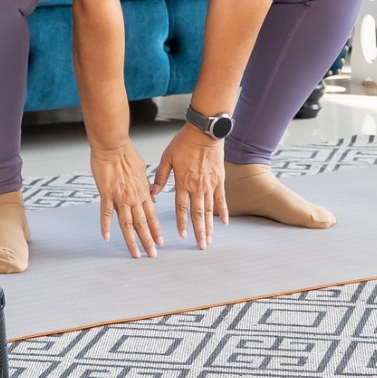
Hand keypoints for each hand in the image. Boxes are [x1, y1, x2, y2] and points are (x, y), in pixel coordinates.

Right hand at [90, 141, 161, 258]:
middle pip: (142, 224)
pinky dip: (106, 226)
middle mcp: (134, 197)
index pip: (151, 216)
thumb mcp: (143, 170)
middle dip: (148, 241)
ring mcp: (120, 197)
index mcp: (143, 191)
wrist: (113, 145)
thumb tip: (152, 198)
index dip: (156, 230)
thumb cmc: (127, 154)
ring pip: (127, 223)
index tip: (160, 243)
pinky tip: (106, 237)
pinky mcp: (106, 194)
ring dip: (132, 240)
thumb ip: (147, 186)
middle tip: (152, 255)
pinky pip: (106, 213)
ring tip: (136, 253)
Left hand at [152, 124, 228, 248]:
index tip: (182, 236)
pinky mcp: (219, 180)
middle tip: (201, 246)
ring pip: (209, 210)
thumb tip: (152, 191)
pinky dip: (223, 211)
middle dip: (199, 232)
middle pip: (198, 214)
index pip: (181, 208)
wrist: (205, 131)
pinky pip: (221, 199)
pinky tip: (224, 222)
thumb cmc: (185, 142)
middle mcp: (197, 186)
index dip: (182, 223)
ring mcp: (209, 184)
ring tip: (209, 239)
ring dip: (209, 226)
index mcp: (182, 182)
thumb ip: (160, 175)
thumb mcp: (167, 157)